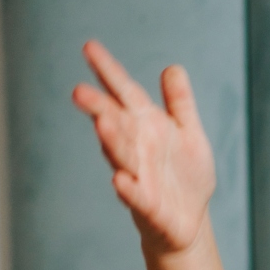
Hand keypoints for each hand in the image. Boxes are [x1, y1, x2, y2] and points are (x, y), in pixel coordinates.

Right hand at [72, 41, 215, 253]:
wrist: (190, 222)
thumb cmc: (185, 175)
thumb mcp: (190, 133)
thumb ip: (180, 103)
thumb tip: (172, 67)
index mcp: (147, 125)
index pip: (124, 94)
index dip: (108, 72)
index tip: (88, 47)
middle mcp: (137, 148)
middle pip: (115, 123)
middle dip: (98, 108)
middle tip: (79, 91)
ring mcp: (139, 176)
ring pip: (121, 156)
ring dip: (111, 141)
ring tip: (101, 123)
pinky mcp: (148, 206)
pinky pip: (137, 196)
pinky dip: (128, 189)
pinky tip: (120, 180)